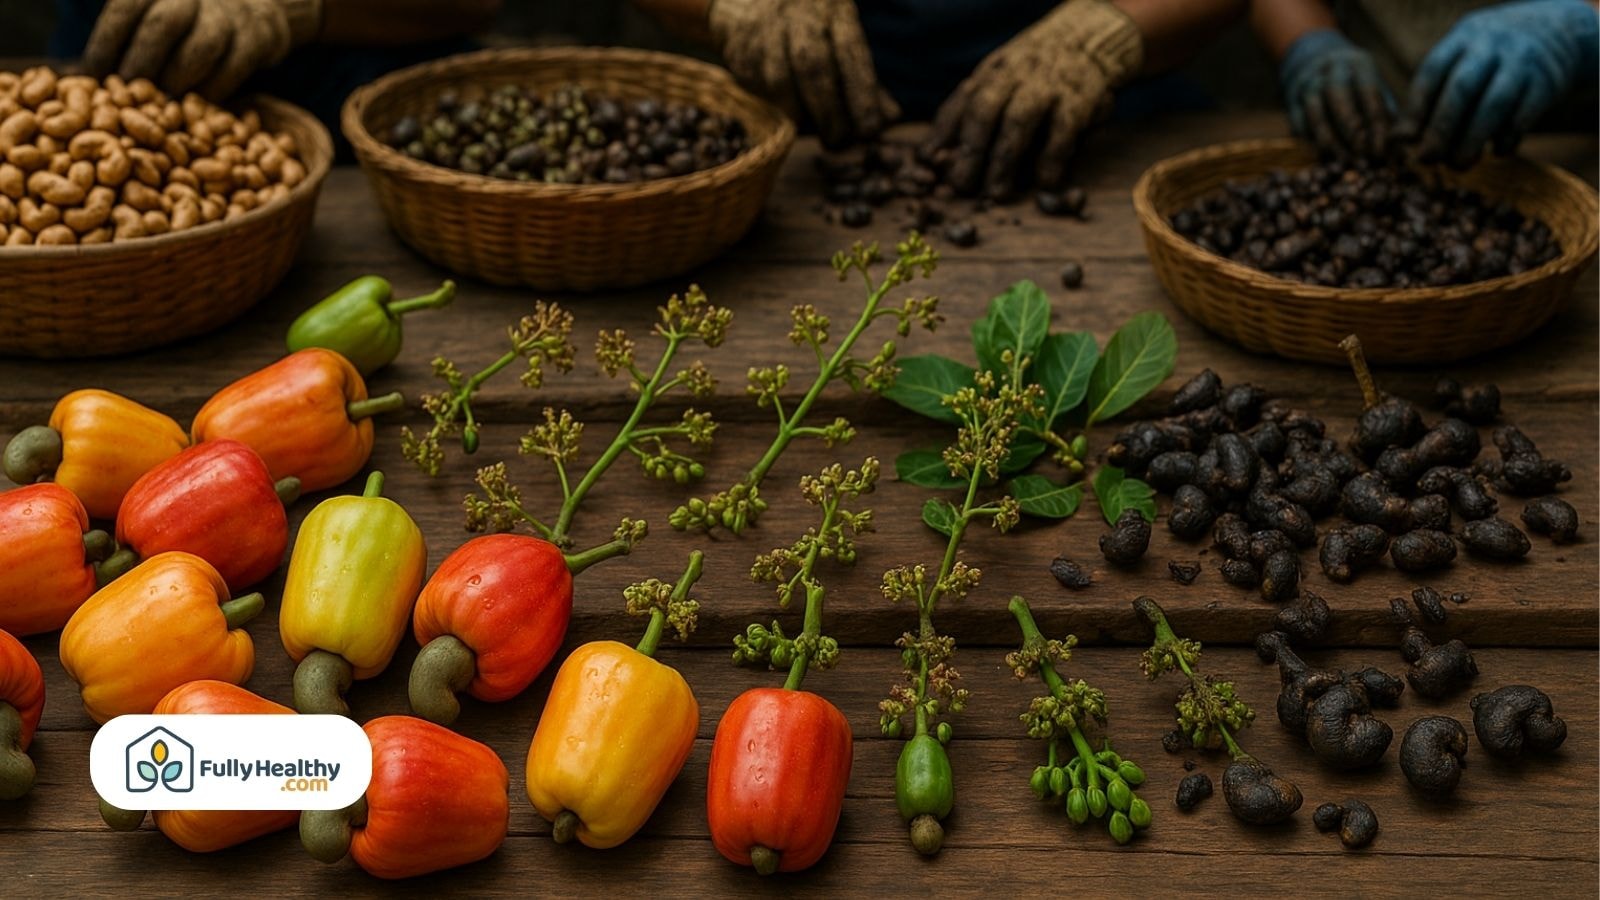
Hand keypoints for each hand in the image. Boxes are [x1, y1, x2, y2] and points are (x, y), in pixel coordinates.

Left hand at [84, 0, 323, 100]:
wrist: (256, 6)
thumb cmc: (188, 20)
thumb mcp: (152, 11)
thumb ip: (120, 34)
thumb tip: (73, 75)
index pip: (127, 8)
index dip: (106, 42)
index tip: (91, 76)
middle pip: (163, 25)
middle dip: (141, 63)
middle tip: (125, 97)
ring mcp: (228, 15)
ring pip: (201, 48)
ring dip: (177, 80)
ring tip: (160, 104)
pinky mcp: (259, 39)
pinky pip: (234, 69)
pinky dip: (213, 92)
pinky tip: (196, 110)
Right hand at [707, 0, 898, 147]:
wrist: (746, 2)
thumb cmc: (809, 30)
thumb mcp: (840, 39)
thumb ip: (864, 80)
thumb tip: (890, 119)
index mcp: (835, 10)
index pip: (851, 53)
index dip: (861, 94)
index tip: (870, 130)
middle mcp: (799, 13)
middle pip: (814, 67)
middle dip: (828, 113)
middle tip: (836, 142)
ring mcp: (766, 28)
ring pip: (779, 81)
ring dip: (796, 113)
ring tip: (807, 125)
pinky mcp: (739, 46)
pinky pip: (756, 86)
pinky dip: (772, 104)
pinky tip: (782, 106)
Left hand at [922, 0, 1142, 195]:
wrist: (1087, 39)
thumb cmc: (1033, 74)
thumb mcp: (1000, 80)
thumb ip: (972, 112)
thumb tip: (934, 157)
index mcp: (990, 74)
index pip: (960, 102)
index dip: (942, 132)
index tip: (927, 161)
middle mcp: (1013, 76)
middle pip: (984, 111)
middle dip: (969, 150)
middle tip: (960, 186)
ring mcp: (1045, 86)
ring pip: (1018, 121)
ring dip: (1003, 160)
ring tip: (995, 194)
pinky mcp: (1078, 99)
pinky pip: (1062, 130)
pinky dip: (1051, 157)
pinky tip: (1044, 182)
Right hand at [1278, 29, 1393, 157]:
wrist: (1312, 61)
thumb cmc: (1354, 82)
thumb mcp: (1373, 85)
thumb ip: (1385, 111)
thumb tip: (1398, 146)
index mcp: (1358, 63)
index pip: (1369, 91)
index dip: (1376, 122)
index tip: (1382, 150)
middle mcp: (1331, 69)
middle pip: (1338, 96)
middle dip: (1351, 129)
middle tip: (1362, 156)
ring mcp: (1308, 84)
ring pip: (1316, 113)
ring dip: (1330, 141)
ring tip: (1343, 162)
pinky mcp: (1291, 102)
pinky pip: (1300, 125)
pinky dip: (1313, 144)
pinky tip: (1326, 159)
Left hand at [1409, 0, 1599, 166]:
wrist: (1554, 33)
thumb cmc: (1488, 62)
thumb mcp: (1460, 63)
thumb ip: (1431, 96)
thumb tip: (1399, 139)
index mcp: (1462, 40)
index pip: (1432, 72)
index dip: (1416, 109)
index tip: (1405, 140)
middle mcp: (1491, 46)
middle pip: (1462, 89)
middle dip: (1440, 129)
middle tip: (1427, 159)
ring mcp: (1522, 63)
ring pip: (1494, 104)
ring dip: (1472, 140)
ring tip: (1459, 165)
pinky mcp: (1547, 83)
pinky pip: (1524, 115)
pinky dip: (1507, 138)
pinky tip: (1496, 152)